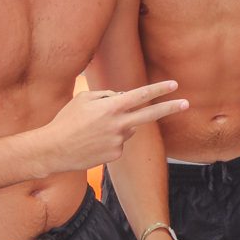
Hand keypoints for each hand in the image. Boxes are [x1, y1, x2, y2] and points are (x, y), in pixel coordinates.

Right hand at [35, 81, 189, 172]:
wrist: (53, 150)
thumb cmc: (66, 120)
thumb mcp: (83, 99)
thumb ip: (107, 95)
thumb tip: (124, 98)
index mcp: (110, 107)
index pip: (140, 95)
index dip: (158, 89)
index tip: (174, 84)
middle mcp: (118, 124)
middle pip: (150, 114)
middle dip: (170, 108)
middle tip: (186, 103)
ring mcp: (118, 141)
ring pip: (129, 128)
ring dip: (119, 126)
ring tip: (94, 130)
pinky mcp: (115, 155)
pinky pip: (120, 143)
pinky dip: (111, 140)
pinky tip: (93, 142)